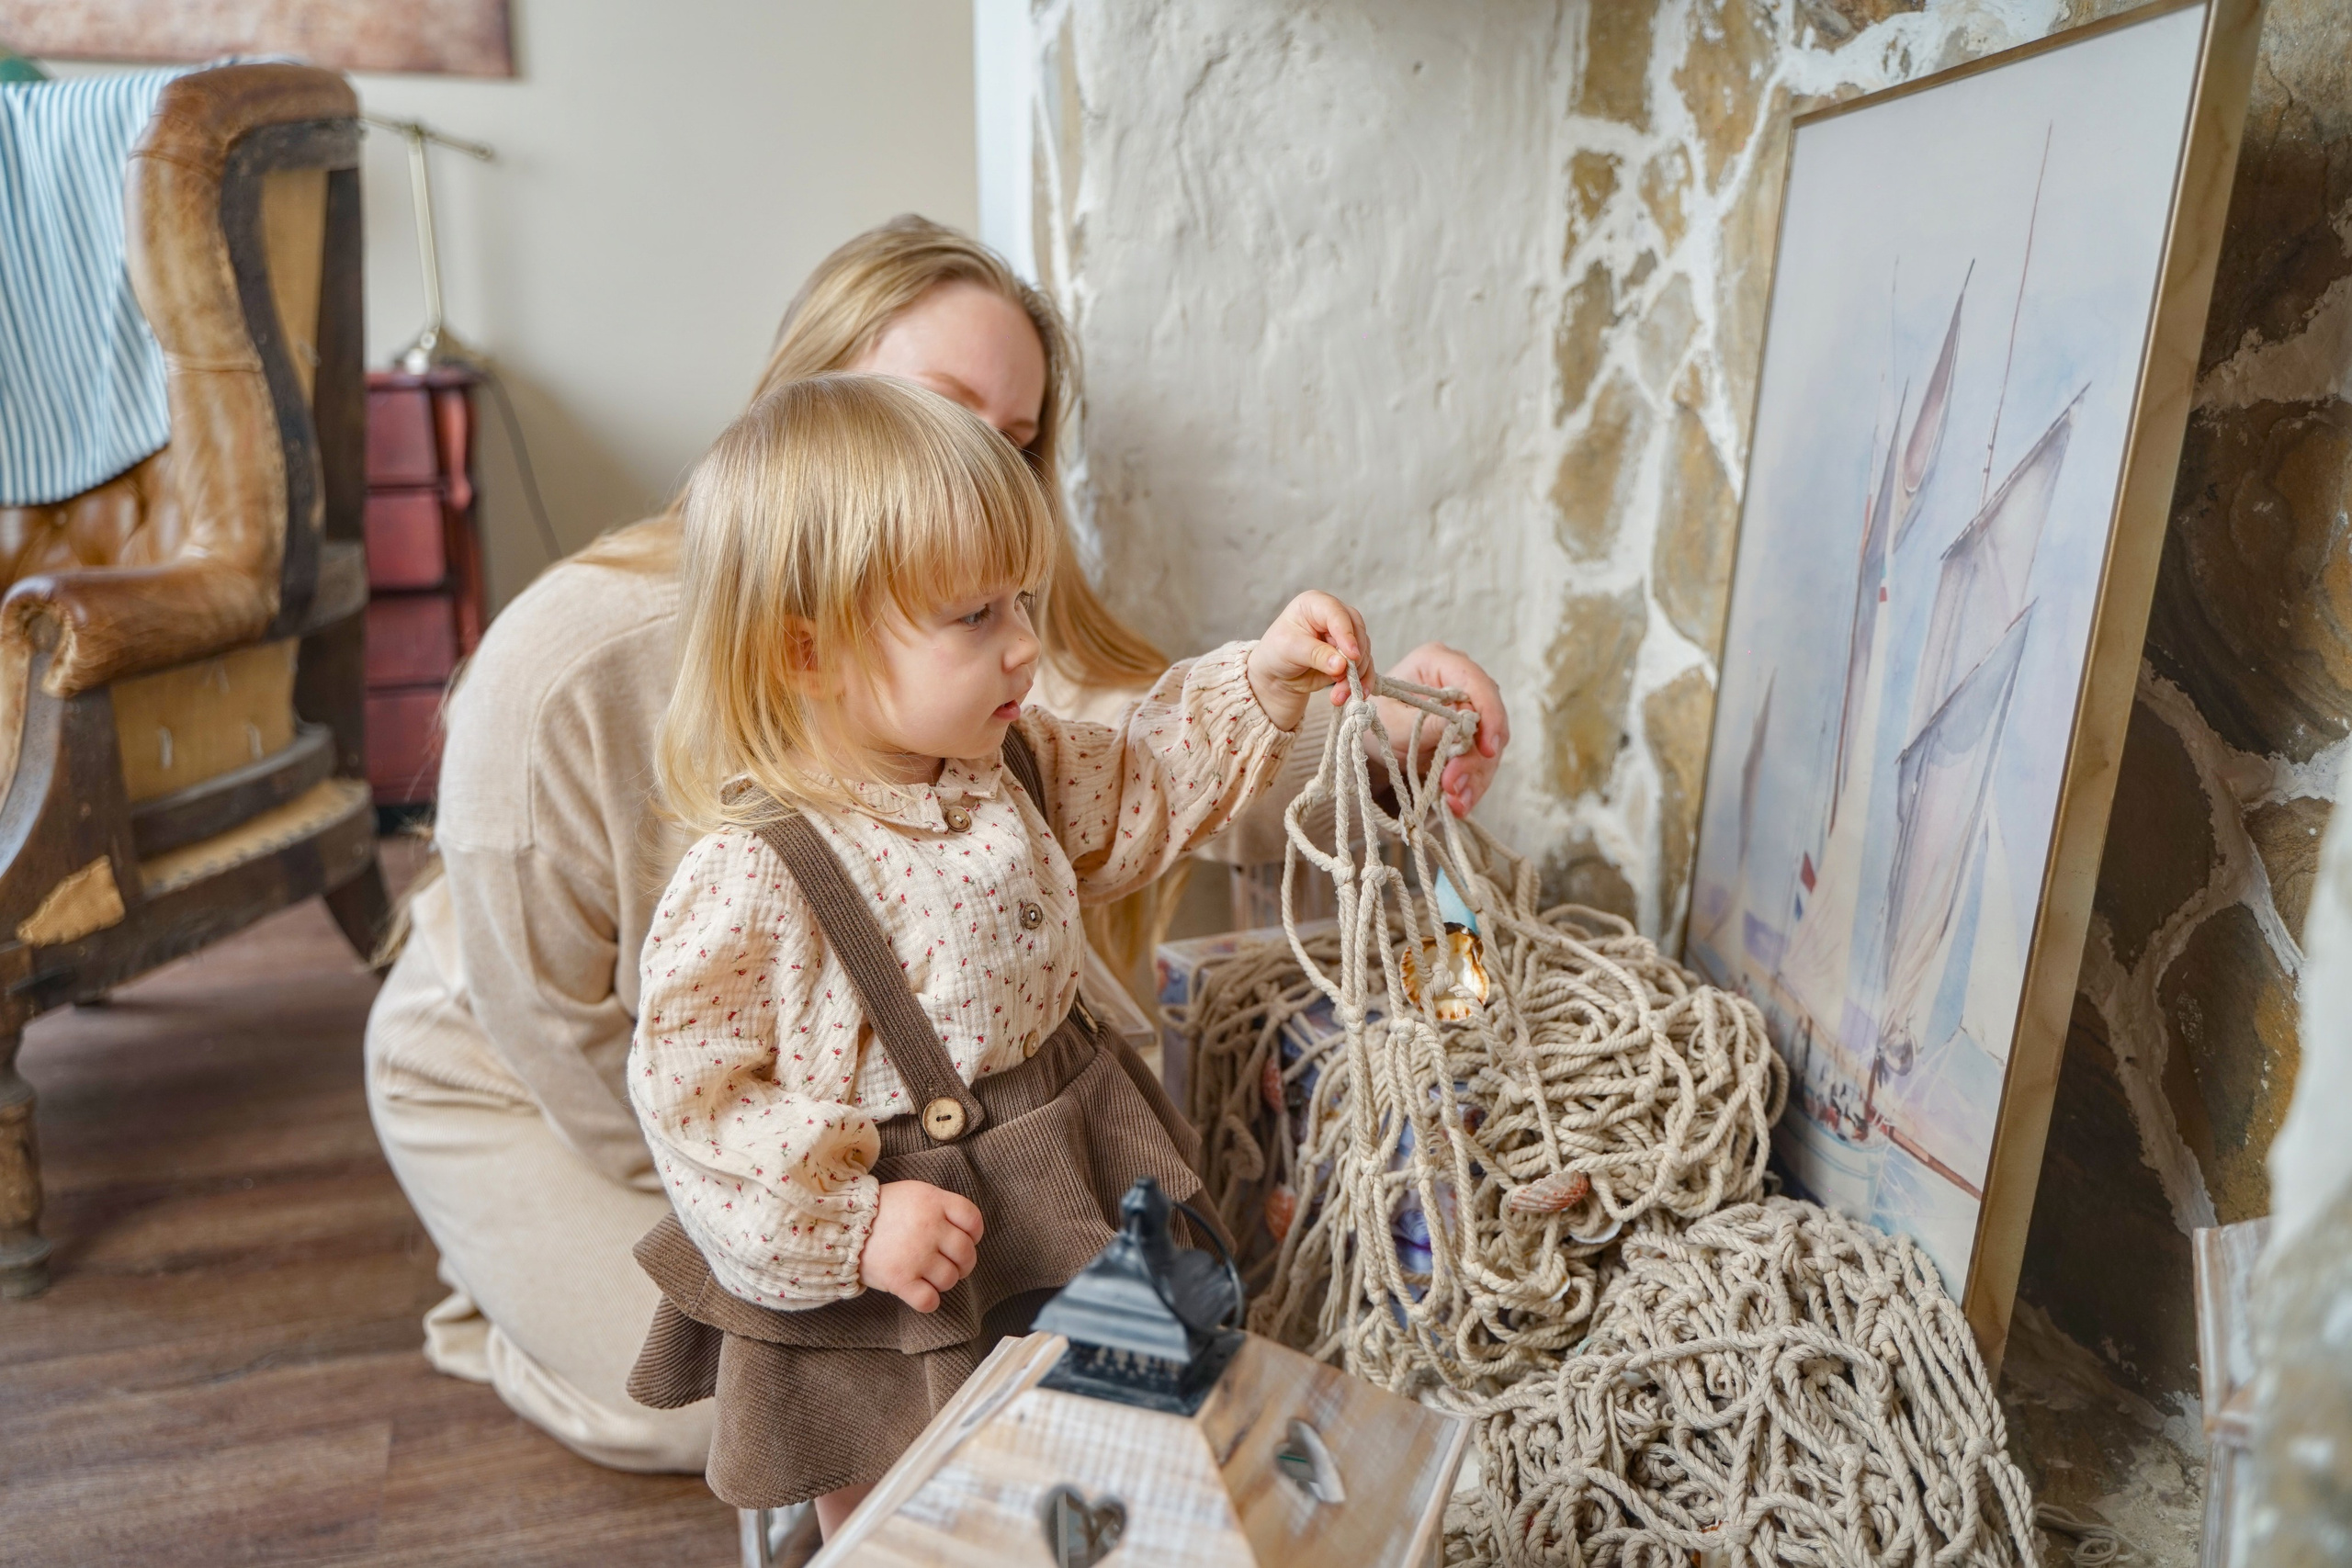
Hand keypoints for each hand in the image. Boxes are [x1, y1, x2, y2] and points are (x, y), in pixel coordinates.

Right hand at [860, 1180, 982, 1312]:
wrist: (842, 1226)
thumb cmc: (881, 1210)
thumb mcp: (914, 1193)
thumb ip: (940, 1206)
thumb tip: (965, 1231)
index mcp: (934, 1202)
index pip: (973, 1219)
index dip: (974, 1234)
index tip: (967, 1239)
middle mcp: (929, 1228)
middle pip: (966, 1253)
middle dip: (963, 1263)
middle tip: (950, 1264)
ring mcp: (916, 1255)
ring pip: (950, 1279)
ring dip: (943, 1281)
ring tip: (928, 1275)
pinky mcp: (900, 1280)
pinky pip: (929, 1301)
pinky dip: (928, 1301)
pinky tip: (919, 1292)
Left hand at [1248, 590, 1371, 732]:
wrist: (1277, 674)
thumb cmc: (1277, 653)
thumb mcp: (1290, 650)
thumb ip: (1316, 655)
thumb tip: (1341, 665)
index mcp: (1315, 604)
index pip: (1337, 614)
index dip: (1346, 634)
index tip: (1351, 656)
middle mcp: (1335, 616)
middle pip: (1357, 631)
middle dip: (1354, 659)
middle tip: (1345, 679)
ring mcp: (1345, 636)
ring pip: (1363, 652)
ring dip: (1357, 676)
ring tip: (1340, 696)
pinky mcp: (1351, 656)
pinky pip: (1365, 667)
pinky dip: (1362, 682)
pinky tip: (1357, 695)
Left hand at [1365, 642, 1510, 816]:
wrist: (1371, 737)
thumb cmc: (1376, 720)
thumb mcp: (1394, 724)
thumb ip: (1428, 724)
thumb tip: (1466, 726)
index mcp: (1438, 662)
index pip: (1476, 683)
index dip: (1489, 715)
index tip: (1488, 748)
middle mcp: (1460, 682)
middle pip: (1488, 719)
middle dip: (1475, 758)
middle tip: (1454, 784)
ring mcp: (1469, 710)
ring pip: (1487, 747)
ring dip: (1473, 778)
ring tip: (1454, 803)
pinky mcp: (1471, 737)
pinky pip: (1480, 763)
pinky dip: (1470, 785)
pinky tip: (1458, 805)